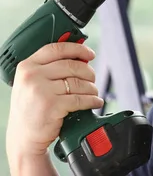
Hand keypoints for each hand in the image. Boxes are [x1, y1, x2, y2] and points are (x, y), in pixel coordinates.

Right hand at [6, 41, 103, 162]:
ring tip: (93, 92)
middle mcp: (32, 76)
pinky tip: (95, 102)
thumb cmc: (31, 109)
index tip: (90, 54)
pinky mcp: (52, 106)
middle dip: (88, 72)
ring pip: (78, 83)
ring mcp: (41, 91)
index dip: (78, 49)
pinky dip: (92, 100)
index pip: (57, 49)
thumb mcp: (31, 83)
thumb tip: (81, 58)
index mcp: (27, 67)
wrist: (23, 138)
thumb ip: (49, 69)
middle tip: (92, 78)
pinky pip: (80, 99)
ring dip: (91, 88)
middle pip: (72, 65)